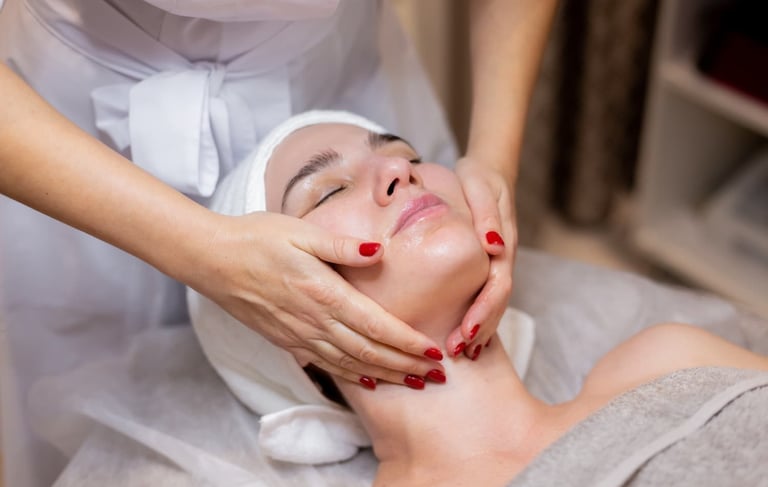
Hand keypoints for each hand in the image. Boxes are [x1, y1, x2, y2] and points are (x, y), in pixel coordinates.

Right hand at [192, 212, 444, 388]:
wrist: (212, 259)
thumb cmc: (257, 238)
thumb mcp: (300, 231)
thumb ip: (341, 245)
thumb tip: (379, 251)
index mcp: (322, 292)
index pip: (375, 324)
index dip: (406, 342)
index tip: (433, 351)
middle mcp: (313, 320)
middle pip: (368, 351)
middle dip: (406, 365)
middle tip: (438, 376)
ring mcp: (298, 334)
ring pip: (350, 363)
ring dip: (385, 375)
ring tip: (414, 383)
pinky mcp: (286, 340)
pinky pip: (326, 364)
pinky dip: (352, 375)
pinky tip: (369, 379)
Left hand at [447, 157, 516, 359]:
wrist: (490, 171)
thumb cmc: (479, 177)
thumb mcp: (480, 186)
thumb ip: (487, 214)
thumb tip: (492, 246)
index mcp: (503, 243)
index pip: (498, 285)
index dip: (483, 310)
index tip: (465, 330)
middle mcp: (504, 257)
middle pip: (498, 301)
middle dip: (480, 328)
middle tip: (457, 350)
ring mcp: (500, 263)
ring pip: (495, 303)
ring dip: (481, 329)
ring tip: (463, 353)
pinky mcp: (491, 265)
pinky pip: (489, 296)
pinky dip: (482, 318)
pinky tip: (470, 338)